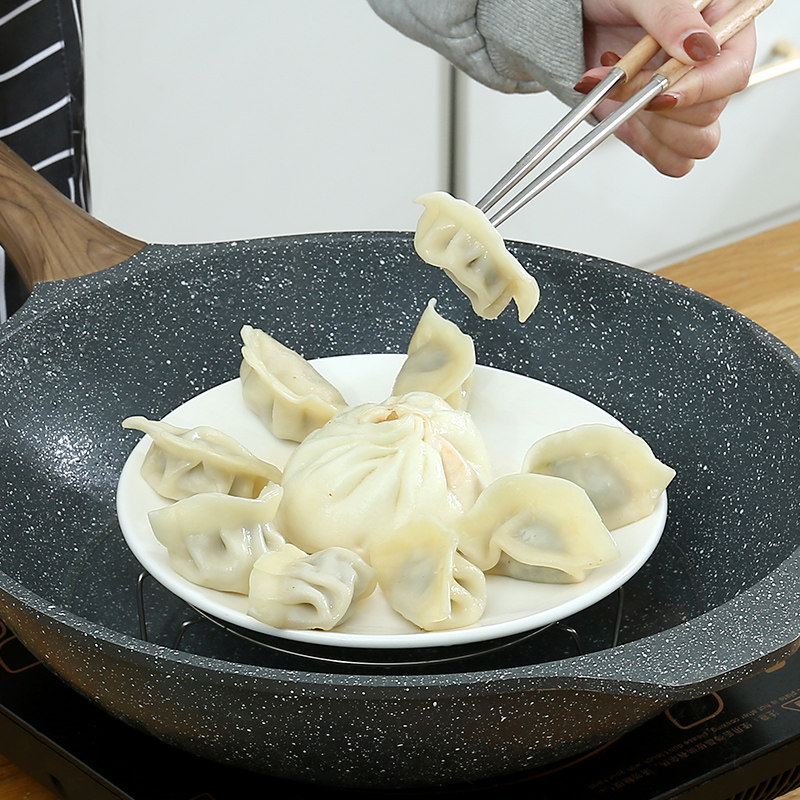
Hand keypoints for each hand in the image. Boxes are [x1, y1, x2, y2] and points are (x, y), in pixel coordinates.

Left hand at [575, 0, 756, 175]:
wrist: (579, 17)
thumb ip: (671, 16)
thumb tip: (699, 47)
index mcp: (723, 30)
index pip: (733, 73)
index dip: (700, 89)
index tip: (662, 93)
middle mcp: (708, 71)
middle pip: (710, 114)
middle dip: (659, 107)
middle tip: (623, 79)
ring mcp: (685, 103)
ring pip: (695, 143)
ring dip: (650, 128)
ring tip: (619, 92)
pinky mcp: (658, 127)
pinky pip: (671, 160)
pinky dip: (645, 147)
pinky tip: (621, 117)